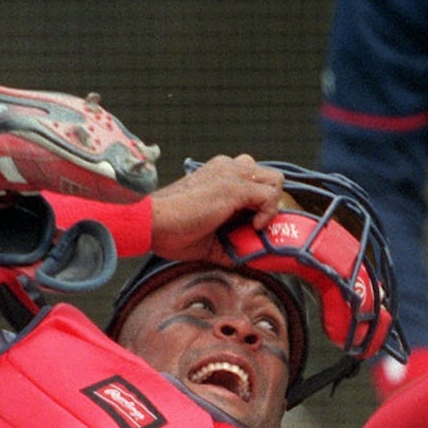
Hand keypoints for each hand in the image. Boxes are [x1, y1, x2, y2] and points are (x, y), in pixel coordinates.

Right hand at [149, 154, 283, 262]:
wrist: (153, 224)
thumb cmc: (172, 232)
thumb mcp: (210, 239)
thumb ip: (232, 244)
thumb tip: (251, 260)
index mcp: (219, 174)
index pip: (254, 179)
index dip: (259, 203)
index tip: (252, 225)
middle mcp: (227, 168)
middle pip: (268, 176)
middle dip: (269, 202)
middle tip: (257, 225)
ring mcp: (231, 174)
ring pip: (274, 181)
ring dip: (271, 205)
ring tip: (255, 225)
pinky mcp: (234, 187)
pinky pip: (270, 195)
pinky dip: (268, 214)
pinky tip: (253, 227)